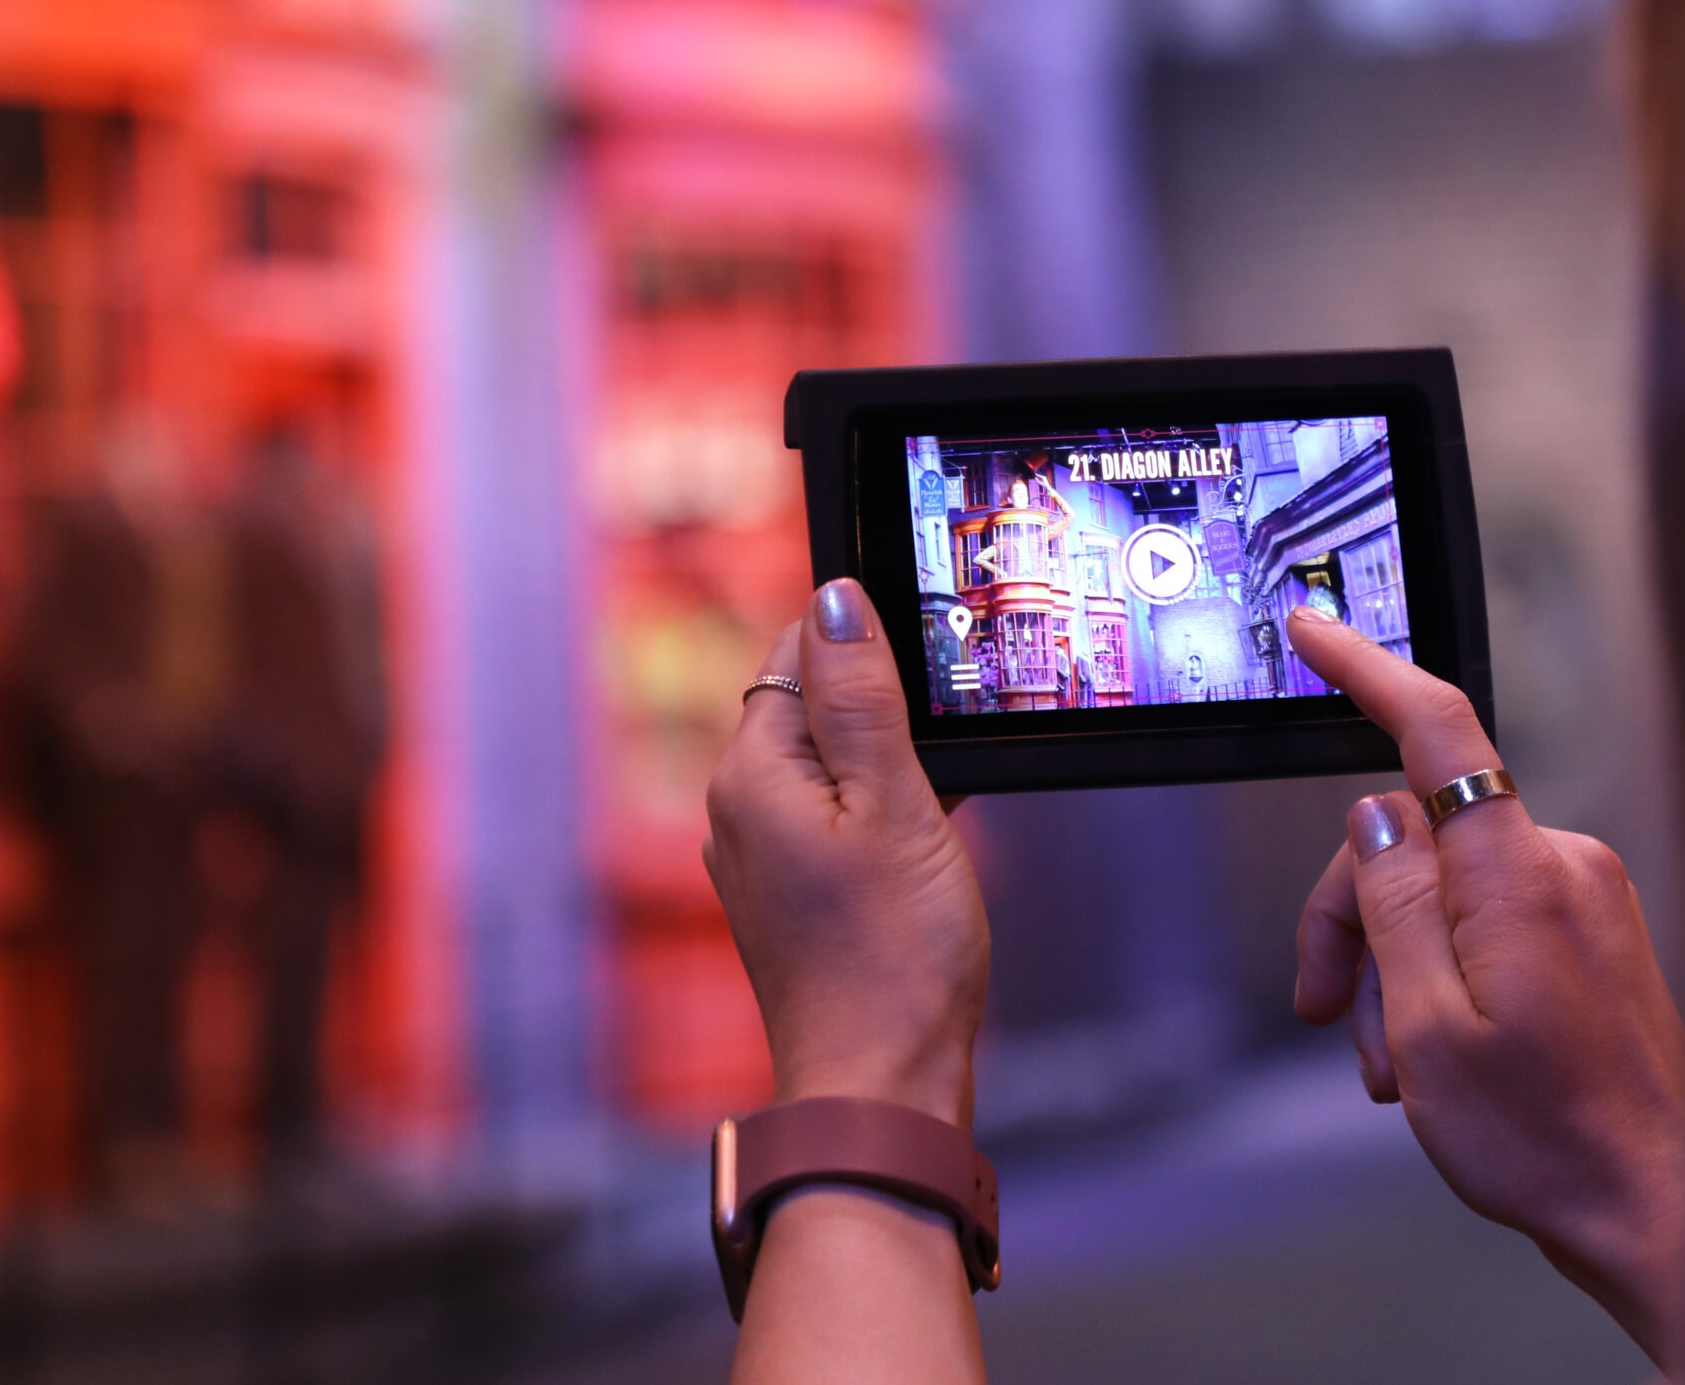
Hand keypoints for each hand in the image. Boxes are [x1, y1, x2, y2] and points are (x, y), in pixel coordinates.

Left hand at [705, 580, 990, 1128]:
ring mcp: (760, 858)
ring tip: (937, 812)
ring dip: (886, 768)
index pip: (796, 653)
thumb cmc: (895, 957)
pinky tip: (926, 849)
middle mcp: (738, 810)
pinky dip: (880, 816)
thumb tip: (836, 599)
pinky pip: (834, 819)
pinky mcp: (791, 897)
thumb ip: (863, 697)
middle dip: (882, 709)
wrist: (881, 1085)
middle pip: (810, 707)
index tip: (930, 666)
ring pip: (828, 766)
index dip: (867, 645)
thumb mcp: (896, 804)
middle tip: (946, 747)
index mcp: (751, 774)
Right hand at [1288, 608, 1684, 1366]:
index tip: (1317, 632)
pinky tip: (1437, 1057)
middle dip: (1354, 918)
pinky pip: (1489, 923)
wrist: (1662, 1212)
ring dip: (1398, 970)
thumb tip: (1374, 814)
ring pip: (1445, 891)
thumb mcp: (1426, 1028)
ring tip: (1399, 1069)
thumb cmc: (1551, 1140)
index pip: (1436, 729)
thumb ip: (1393, 902)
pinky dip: (1445, 976)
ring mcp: (1586, 899)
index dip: (1366, 670)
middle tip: (1326, 1012)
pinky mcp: (1595, 934)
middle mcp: (1564, 864)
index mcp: (1519, 874)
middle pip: (1416, 836)